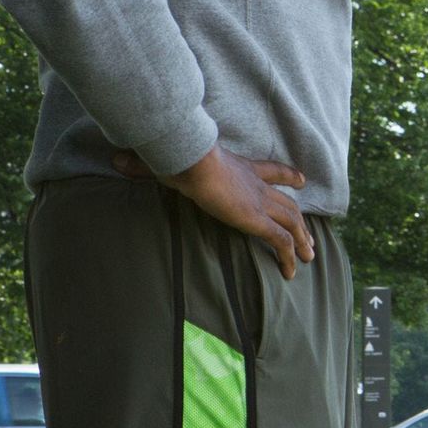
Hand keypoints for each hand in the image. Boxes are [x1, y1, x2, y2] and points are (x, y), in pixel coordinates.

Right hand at [114, 144, 313, 279]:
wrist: (193, 158)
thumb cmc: (179, 155)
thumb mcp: (163, 161)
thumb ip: (142, 164)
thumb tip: (117, 159)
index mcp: (240, 167)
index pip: (270, 170)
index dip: (287, 175)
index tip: (301, 180)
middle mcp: (255, 184)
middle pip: (287, 203)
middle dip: (301, 221)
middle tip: (310, 236)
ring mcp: (258, 202)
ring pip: (292, 222)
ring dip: (302, 241)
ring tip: (310, 258)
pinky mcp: (256, 218)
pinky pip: (280, 241)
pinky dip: (289, 257)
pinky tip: (292, 272)